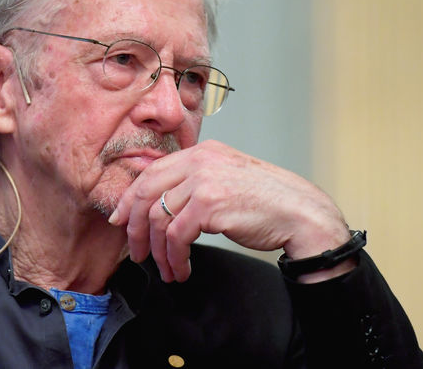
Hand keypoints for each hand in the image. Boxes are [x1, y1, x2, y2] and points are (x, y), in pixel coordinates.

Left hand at [108, 140, 352, 282]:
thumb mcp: (226, 178)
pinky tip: (182, 269)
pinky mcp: (209, 205)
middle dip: (135, 227)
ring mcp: (203, 180)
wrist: (301, 213)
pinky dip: (175, 258)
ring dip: (158, 251)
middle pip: (146, 192)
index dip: (130, 198)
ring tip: (166, 269)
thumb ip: (195, 182)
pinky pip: (175, 236)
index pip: (151, 172)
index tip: (121, 219)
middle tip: (137, 252)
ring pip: (157, 218)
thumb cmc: (267, 201)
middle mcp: (199, 161)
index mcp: (201, 153)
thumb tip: (162, 202)